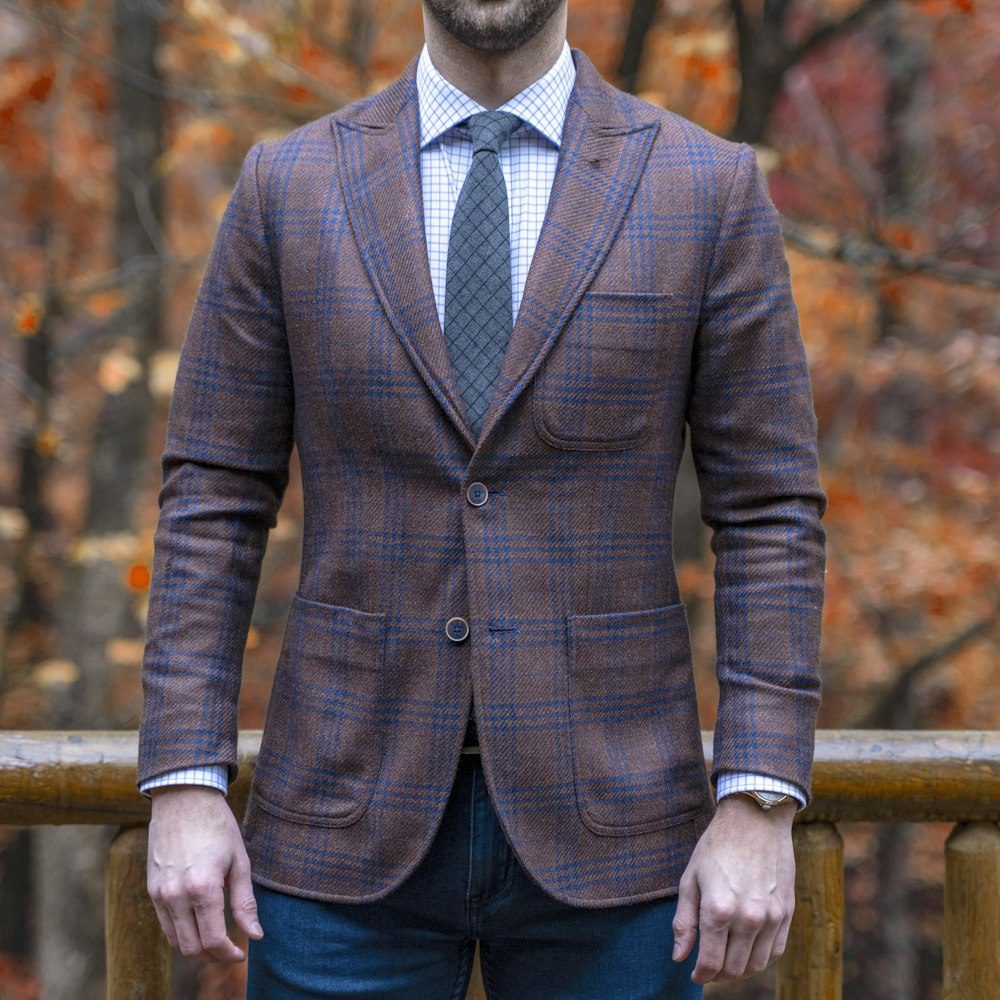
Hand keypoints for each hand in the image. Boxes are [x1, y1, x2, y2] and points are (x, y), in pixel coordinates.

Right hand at [147, 786, 262, 962]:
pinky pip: (165, 924)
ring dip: (197, 946)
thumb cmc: (217, 826)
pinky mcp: (151, 889)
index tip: (241, 953)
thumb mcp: (239, 861)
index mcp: (203, 887)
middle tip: (231, 948)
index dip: (228, 954)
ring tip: (216, 937)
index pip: (213, 940)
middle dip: (213, 955)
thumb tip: (256, 935)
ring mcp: (160, 894)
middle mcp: (176, 895)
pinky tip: (198, 921)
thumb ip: (245, 902)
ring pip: (176, 941)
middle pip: (192, 948)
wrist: (183, 799)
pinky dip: (181, 932)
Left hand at [672, 794, 795, 982]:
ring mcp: (771, 917)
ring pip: (755, 966)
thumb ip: (684, 921)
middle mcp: (747, 918)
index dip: (700, 974)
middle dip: (717, 973)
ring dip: (739, 969)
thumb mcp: (691, 878)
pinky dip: (760, 959)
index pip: (710, 962)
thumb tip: (679, 957)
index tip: (694, 973)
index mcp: (718, 909)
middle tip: (708, 965)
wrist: (756, 819)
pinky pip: (775, 952)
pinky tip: (747, 949)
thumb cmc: (717, 845)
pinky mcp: (787, 913)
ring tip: (726, 957)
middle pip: (733, 969)